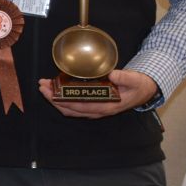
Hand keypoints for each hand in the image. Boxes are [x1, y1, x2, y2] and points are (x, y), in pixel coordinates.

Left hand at [38, 68, 158, 117]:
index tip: (52, 92)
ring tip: (44, 87)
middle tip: (42, 86)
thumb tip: (112, 75)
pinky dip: (63, 99)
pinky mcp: (93, 105)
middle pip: (71, 109)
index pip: (81, 106)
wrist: (144, 90)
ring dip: (56, 99)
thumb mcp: (135, 80)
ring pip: (71, 109)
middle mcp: (99, 110)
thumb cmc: (138, 85)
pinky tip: (55, 90)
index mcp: (108, 106)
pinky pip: (74, 106)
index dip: (65, 100)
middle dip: (54, 99)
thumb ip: (125, 78)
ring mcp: (95, 109)